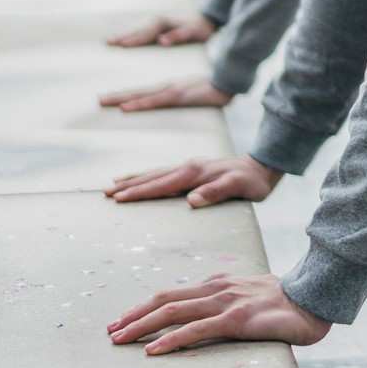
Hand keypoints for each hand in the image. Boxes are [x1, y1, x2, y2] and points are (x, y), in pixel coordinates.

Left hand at [98, 77, 232, 112]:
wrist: (230, 81)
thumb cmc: (215, 90)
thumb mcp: (195, 95)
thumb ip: (183, 100)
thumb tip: (173, 104)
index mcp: (170, 88)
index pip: (144, 93)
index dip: (126, 96)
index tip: (109, 99)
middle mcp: (167, 87)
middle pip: (138, 92)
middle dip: (117, 96)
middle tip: (98, 100)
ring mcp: (172, 90)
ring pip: (141, 95)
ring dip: (121, 98)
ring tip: (103, 101)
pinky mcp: (178, 95)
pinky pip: (154, 101)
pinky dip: (139, 104)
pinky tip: (126, 107)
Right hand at [104, 155, 280, 205]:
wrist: (262, 167)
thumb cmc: (251, 182)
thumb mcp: (238, 187)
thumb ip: (215, 192)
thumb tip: (191, 201)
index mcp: (194, 172)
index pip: (160, 184)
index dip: (138, 192)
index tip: (118, 199)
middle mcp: (188, 166)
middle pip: (152, 177)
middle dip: (128, 186)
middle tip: (105, 193)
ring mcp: (189, 166)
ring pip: (155, 173)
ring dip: (134, 180)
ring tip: (113, 185)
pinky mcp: (193, 169)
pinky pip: (164, 172)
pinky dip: (148, 176)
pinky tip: (142, 179)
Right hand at [107, 13, 217, 47]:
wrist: (205, 23)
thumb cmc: (198, 30)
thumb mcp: (192, 33)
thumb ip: (178, 36)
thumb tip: (162, 41)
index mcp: (162, 23)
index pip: (145, 34)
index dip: (134, 40)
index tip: (122, 45)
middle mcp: (156, 22)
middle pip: (136, 30)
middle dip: (121, 36)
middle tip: (106, 42)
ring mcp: (155, 25)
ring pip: (136, 31)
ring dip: (122, 36)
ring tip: (108, 42)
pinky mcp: (156, 29)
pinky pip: (140, 33)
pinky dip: (130, 37)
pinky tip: (122, 42)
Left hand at [108, 272, 330, 354]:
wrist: (316, 300)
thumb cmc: (286, 306)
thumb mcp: (250, 300)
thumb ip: (227, 306)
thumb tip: (209, 322)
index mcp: (218, 283)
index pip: (173, 294)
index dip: (145, 307)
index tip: (124, 321)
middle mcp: (217, 288)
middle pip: (164, 299)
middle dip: (133, 316)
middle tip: (110, 332)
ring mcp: (226, 302)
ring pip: (173, 312)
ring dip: (142, 326)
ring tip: (120, 340)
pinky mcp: (237, 319)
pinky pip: (196, 329)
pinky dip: (171, 339)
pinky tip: (153, 350)